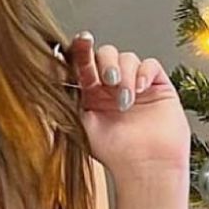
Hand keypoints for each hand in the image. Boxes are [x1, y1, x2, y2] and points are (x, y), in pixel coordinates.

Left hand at [66, 31, 190, 188]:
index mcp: (91, 92)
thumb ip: (68, 98)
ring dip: (124, 74)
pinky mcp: (158, 87)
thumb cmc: (114, 153)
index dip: (82, 49)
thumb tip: (50, 75)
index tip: (82, 40)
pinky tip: (140, 89)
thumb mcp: (81, 123)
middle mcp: (112, 86)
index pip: (84, 63)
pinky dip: (143, 72)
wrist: (145, 168)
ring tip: (125, 100)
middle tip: (107, 81)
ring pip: (127, 57)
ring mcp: (136, 85)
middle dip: (105, 62)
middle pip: (105, 54)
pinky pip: (150, 65)